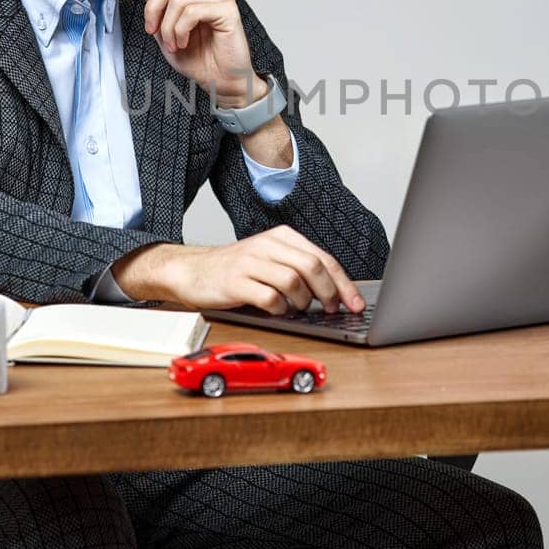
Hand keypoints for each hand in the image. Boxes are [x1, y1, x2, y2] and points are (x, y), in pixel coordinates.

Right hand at [112, 226, 365, 313]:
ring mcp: (251, 262)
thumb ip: (299, 269)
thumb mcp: (270, 260)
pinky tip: (276, 310)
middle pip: (313, 268)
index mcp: (282, 237)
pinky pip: (269, 298)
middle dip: (329, 294)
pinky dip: (279, 309)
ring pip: (294, 281)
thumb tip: (336, 293)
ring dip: (302, 302)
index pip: (323, 259)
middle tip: (330, 310)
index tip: (355, 304)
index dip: (343, 284)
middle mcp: (268, 245)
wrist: (192, 270)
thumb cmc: (236, 269)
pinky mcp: (235, 281)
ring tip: (297, 309)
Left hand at [139, 0, 263, 106]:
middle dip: (152, 8)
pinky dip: (179, 31)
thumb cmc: (197, 57)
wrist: (219, 81)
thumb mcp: (165, 28)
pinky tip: (183, 43)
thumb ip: (156, 3)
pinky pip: (191, 11)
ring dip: (167, 27)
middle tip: (152, 30)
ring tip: (173, 43)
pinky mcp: (228, 10)